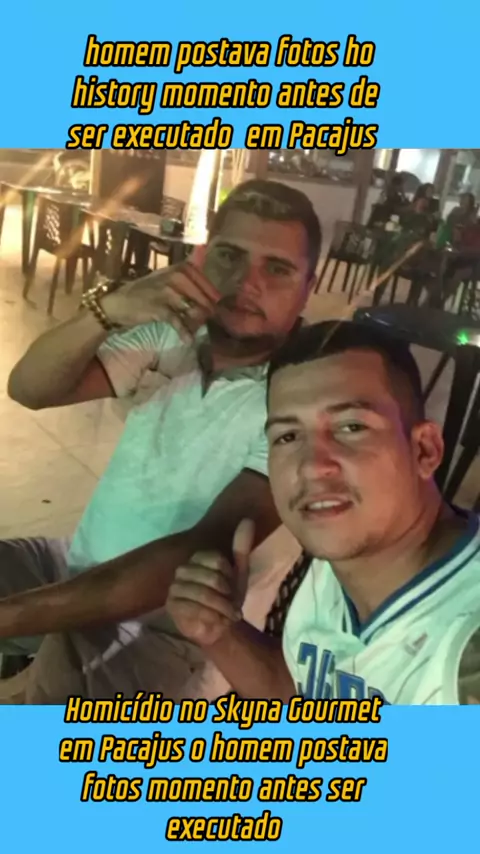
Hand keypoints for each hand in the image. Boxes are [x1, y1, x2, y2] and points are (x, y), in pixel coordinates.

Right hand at [102, 250, 219, 338]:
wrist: (118, 303)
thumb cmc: (144, 293)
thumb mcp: (165, 281)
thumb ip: (186, 283)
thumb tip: (208, 294)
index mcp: (178, 268)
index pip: (204, 280)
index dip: (212, 294)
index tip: (218, 304)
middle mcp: (174, 277)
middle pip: (201, 296)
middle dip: (208, 310)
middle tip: (213, 321)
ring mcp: (167, 291)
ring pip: (192, 308)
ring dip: (198, 321)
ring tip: (201, 329)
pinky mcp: (159, 307)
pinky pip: (178, 321)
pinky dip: (184, 331)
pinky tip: (188, 340)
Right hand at [166, 519, 254, 647]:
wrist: (218, 627)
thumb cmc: (227, 599)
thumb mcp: (239, 574)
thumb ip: (241, 548)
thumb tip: (248, 519)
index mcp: (198, 558)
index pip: (217, 559)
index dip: (229, 576)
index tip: (233, 588)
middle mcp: (183, 570)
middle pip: (210, 577)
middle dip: (226, 594)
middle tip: (232, 604)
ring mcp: (174, 587)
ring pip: (202, 593)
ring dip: (221, 607)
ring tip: (229, 616)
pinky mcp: (171, 605)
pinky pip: (193, 608)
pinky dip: (211, 616)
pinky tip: (218, 621)